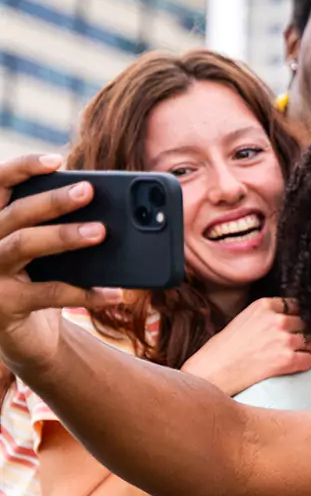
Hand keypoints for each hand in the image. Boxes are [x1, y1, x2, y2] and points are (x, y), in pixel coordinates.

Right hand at [0, 156, 120, 377]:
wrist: (25, 335)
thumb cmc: (40, 280)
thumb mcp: (48, 250)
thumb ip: (61, 226)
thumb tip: (110, 213)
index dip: (23, 168)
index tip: (57, 161)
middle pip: (15, 213)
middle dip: (52, 200)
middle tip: (88, 190)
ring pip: (23, 245)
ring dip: (63, 236)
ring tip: (101, 232)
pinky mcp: (4, 305)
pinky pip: (47, 294)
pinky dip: (84, 292)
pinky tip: (114, 292)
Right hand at [184, 297, 310, 396]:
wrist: (214, 370)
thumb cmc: (225, 348)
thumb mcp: (245, 318)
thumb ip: (267, 315)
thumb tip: (290, 317)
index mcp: (265, 305)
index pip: (296, 305)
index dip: (295, 316)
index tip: (293, 324)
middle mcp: (277, 320)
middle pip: (305, 323)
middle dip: (301, 332)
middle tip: (290, 342)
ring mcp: (284, 339)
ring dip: (306, 348)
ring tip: (292, 354)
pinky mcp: (288, 359)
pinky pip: (310, 359)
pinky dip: (305, 363)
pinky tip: (293, 365)